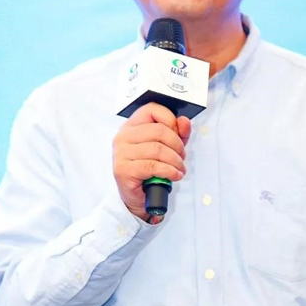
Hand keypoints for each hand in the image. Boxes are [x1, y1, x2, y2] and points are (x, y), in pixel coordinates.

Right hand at [113, 103, 190, 221]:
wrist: (137, 196)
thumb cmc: (150, 169)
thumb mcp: (167, 147)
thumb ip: (178, 132)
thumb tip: (184, 121)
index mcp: (132, 125)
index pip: (152, 109)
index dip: (170, 119)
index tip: (179, 134)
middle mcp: (123, 136)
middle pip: (159, 130)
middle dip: (177, 144)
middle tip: (182, 156)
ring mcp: (121, 153)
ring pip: (158, 149)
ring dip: (175, 161)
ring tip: (179, 168)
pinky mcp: (123, 169)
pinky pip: (153, 166)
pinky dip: (169, 171)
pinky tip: (174, 175)